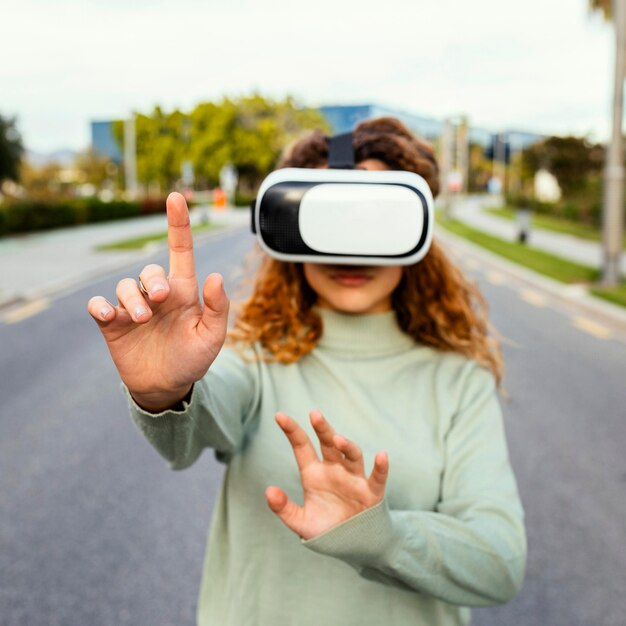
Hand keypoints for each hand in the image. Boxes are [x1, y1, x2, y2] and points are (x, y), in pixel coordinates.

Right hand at [87, 192, 228, 410]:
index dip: (178, 224)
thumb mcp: (212, 337)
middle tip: (161, 299)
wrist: (167, 386)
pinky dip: (99, 306)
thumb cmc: (193, 358)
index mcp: (184, 292)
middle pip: (148, 269)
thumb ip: (218, 309)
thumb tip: (215, 276)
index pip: (181, 251)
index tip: (176, 197)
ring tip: (140, 318)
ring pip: (124, 285)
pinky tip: (106, 314)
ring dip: (131, 297)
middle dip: (152, 279)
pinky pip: (99, 305)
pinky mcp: (112, 324)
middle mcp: (157, 294)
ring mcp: (133, 308)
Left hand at [265, 410, 388, 539]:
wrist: (351, 545)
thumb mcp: (300, 522)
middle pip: (328, 443)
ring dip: (346, 445)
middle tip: (314, 414)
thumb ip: (283, 508)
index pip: (302, 446)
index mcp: (314, 473)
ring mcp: (353, 479)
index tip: (279, 416)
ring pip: (352, 455)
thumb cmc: (325, 529)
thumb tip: (268, 491)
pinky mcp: (371, 492)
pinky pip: (377, 477)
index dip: (292, 431)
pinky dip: (381, 467)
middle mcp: (334, 470)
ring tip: (337, 439)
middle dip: (322, 429)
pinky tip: (381, 455)